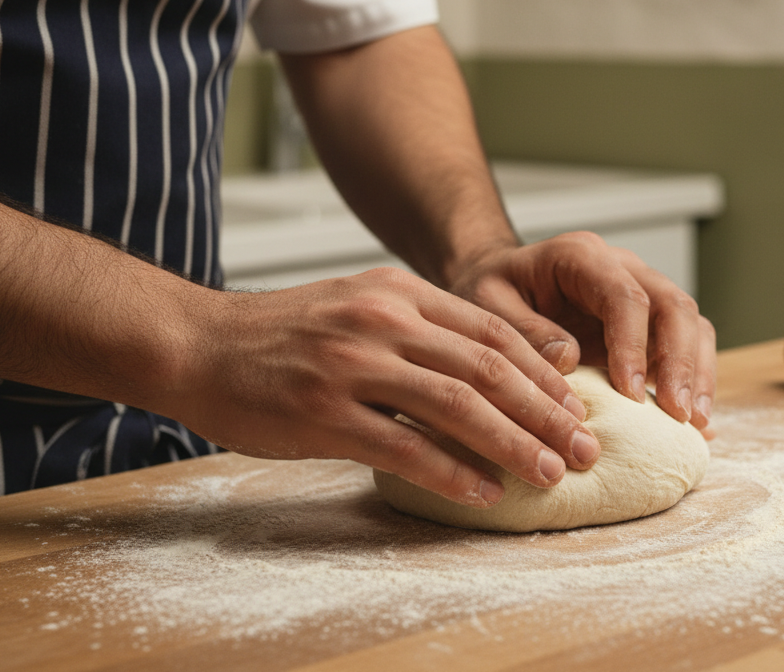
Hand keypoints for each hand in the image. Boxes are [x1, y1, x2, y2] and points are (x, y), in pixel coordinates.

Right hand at [167, 268, 601, 507]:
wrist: (198, 344)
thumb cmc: (283, 334)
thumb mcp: (359, 303)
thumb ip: (422, 329)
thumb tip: (494, 370)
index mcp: (398, 292)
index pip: (492, 332)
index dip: (543, 373)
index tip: (578, 406)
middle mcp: (382, 320)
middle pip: (487, 369)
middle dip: (546, 412)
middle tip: (585, 447)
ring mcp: (351, 364)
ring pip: (457, 406)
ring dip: (513, 444)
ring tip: (549, 473)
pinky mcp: (323, 412)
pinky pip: (403, 446)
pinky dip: (452, 472)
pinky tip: (484, 492)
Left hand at [446, 232, 716, 435]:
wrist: (499, 285)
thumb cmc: (490, 292)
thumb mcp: (487, 306)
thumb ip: (524, 330)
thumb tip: (569, 360)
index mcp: (583, 257)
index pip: (625, 296)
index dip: (633, 344)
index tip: (631, 392)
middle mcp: (624, 270)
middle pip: (674, 306)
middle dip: (681, 361)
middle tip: (678, 413)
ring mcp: (643, 296)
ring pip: (692, 325)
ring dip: (698, 374)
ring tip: (694, 423)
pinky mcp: (651, 327)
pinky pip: (687, 347)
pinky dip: (695, 383)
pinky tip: (695, 424)